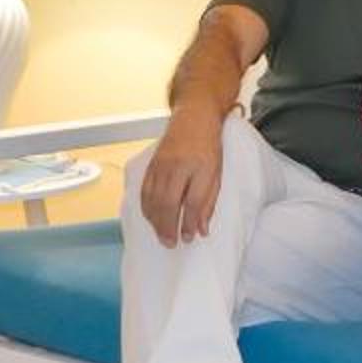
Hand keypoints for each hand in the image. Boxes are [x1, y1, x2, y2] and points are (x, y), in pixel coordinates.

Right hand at [137, 113, 225, 246]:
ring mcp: (160, 165)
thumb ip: (208, 202)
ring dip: (155, 221)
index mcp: (198, 166)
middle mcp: (176, 165)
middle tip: (170, 244)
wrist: (194, 118)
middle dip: (167, 226)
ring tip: (161, 236)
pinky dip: (147, 208)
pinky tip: (151, 218)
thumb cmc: (209, 148)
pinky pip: (145, 190)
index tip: (188, 238)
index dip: (188, 222)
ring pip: (153, 198)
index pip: (191, 200)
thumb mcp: (216, 174)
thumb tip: (201, 230)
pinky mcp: (151, 165)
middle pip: (167, 202)